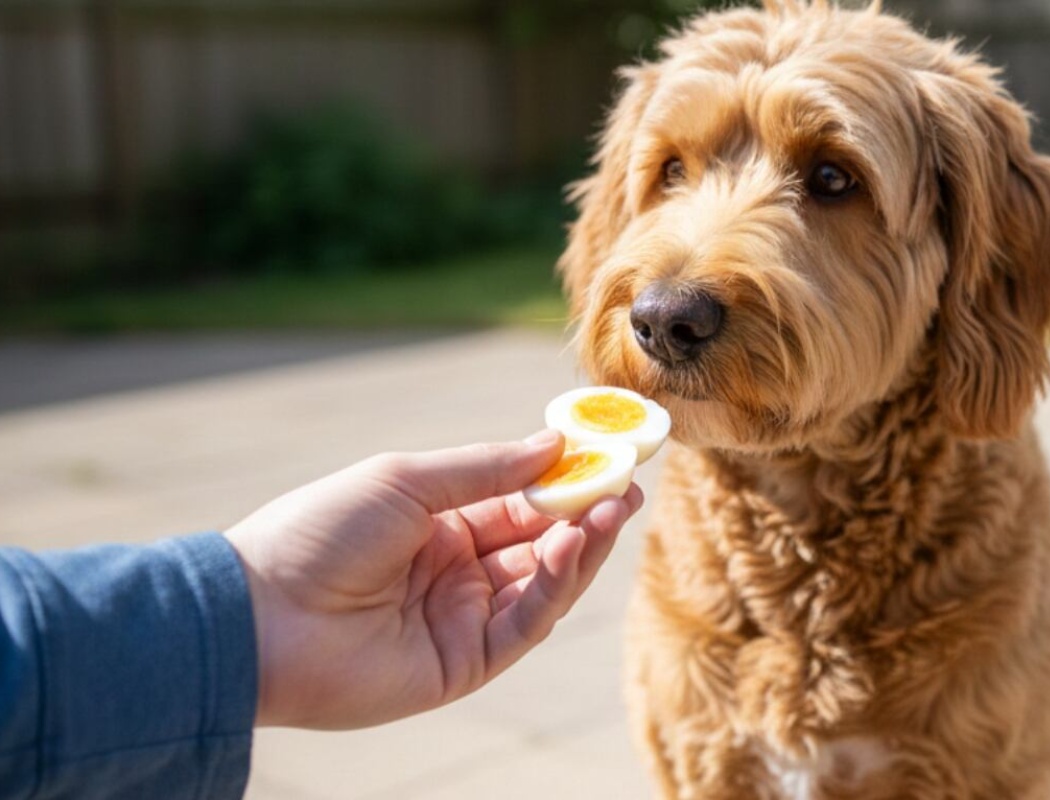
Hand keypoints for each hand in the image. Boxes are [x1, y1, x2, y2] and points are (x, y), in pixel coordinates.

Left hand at [224, 429, 642, 728]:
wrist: (259, 614)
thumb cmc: (320, 532)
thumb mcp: (406, 482)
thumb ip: (485, 470)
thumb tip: (555, 446)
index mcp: (439, 525)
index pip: (518, 501)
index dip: (563, 480)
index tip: (607, 453)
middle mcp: (457, 572)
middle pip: (540, 542)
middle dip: (586, 513)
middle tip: (629, 485)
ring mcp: (462, 619)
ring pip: (543, 584)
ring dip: (581, 547)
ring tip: (610, 511)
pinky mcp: (463, 664)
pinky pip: (524, 624)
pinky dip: (554, 587)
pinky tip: (571, 547)